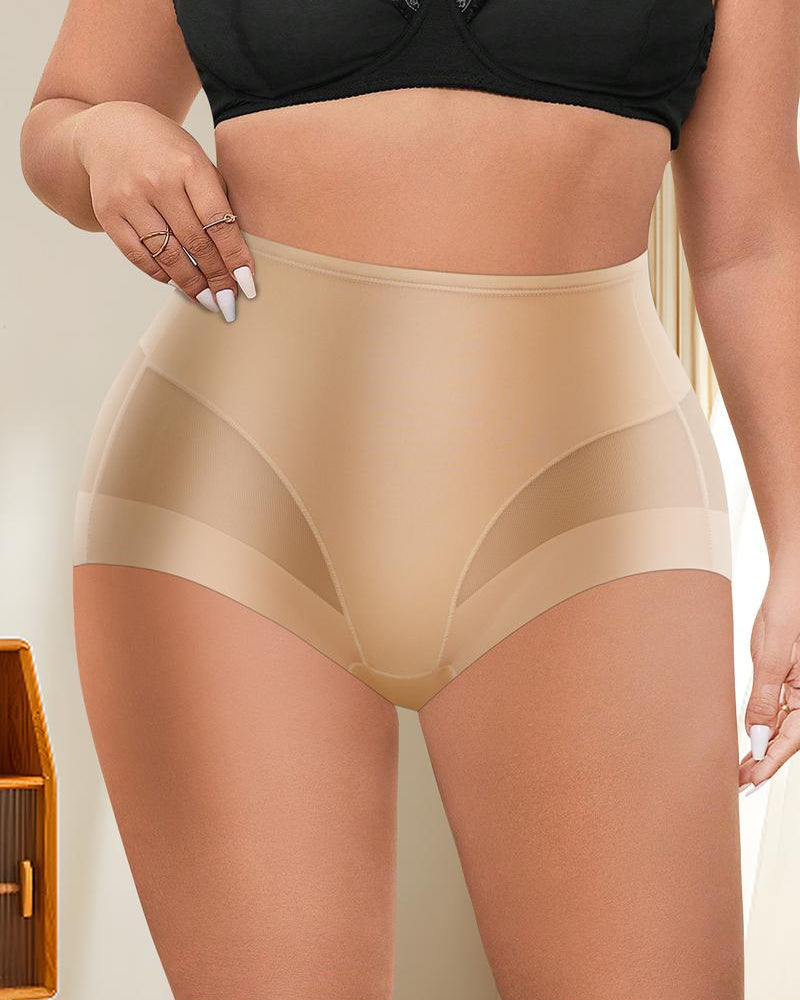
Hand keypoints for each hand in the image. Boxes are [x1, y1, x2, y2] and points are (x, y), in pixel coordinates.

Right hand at [72, 100, 255, 321]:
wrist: (110, 131)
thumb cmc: (167, 152)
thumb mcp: (198, 161)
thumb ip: (217, 200)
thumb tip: (238, 256)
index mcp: (188, 166)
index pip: (218, 223)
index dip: (235, 258)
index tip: (247, 285)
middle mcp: (157, 182)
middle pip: (195, 244)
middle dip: (216, 278)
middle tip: (229, 301)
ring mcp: (129, 198)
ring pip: (167, 256)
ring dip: (191, 284)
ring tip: (208, 300)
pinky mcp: (108, 213)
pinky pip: (140, 256)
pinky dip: (161, 274)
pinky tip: (177, 282)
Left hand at [739, 556, 799, 794]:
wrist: (793, 574)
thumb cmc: (789, 604)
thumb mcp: (772, 651)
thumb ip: (766, 694)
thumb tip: (757, 733)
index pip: (792, 737)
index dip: (771, 762)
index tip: (750, 781)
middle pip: (790, 735)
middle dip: (766, 761)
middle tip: (739, 782)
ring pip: (786, 723)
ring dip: (765, 745)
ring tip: (742, 766)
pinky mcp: (791, 671)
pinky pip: (781, 704)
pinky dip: (767, 722)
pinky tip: (752, 735)